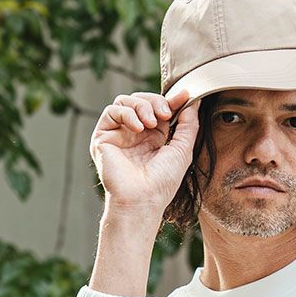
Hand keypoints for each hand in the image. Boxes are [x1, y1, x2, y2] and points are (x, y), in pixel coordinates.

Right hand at [90, 84, 197, 217]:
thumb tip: (193, 101)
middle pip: (141, 100)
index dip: (170, 100)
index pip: (158, 109)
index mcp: (152, 138)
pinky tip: (137, 127)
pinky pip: (111, 111)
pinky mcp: (103, 137)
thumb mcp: (183, 150)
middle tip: (165, 113)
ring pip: (125, 101)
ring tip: (151, 123)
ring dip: (141, 106)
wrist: (142, 200)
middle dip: (155, 101)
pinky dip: (126, 113)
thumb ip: (189, 125)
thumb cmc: (162, 183)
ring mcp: (118, 135)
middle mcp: (134, 135)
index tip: (183, 96)